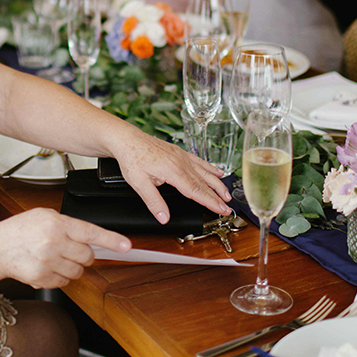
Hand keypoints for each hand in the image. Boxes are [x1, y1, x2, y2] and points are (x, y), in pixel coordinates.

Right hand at [0, 208, 129, 288]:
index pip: (91, 232)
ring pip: (78, 271)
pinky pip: (64, 282)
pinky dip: (60, 276)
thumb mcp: (44, 216)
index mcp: (57, 223)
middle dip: (84, 255)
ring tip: (54, 257)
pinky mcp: (42, 278)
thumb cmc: (21, 230)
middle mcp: (53, 242)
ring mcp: (48, 261)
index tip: (126, 246)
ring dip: (72, 267)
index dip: (111, 240)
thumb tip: (91, 238)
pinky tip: (46, 266)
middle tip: (69, 250)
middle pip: (87, 256)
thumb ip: (68, 225)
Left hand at [112, 131, 231, 222]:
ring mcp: (181, 156)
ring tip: (227, 194)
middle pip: (204, 183)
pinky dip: (210, 168)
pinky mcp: (179, 152)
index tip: (221, 210)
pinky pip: (199, 161)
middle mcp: (181, 163)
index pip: (196, 191)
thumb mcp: (139, 183)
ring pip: (205, 172)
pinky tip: (217, 172)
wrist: (127, 139)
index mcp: (173, 171)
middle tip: (228, 208)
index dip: (210, 202)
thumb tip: (163, 217)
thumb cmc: (132, 158)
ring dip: (217, 184)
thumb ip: (153, 201)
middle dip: (218, 196)